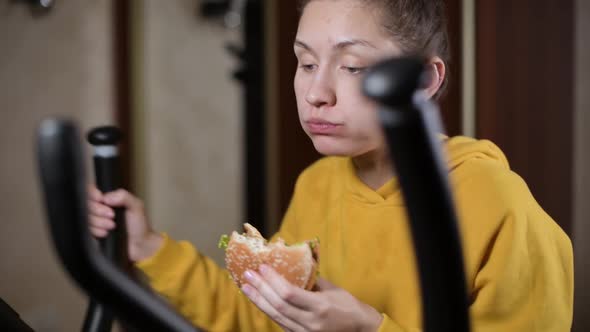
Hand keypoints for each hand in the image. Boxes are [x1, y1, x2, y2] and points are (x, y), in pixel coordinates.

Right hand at [87, 185, 162, 261]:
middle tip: (112, 216)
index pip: (90, 192)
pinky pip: (85, 230)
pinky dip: (95, 231)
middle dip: (98, 211)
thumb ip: (123, 196)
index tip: (100, 199)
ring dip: (99, 223)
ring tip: (112, 226)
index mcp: (108, 200)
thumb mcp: (136, 206)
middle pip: (85, 205)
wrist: (139, 246)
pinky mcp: (93, 234)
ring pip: (85, 218)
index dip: (92, 195)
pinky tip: (105, 233)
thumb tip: (105, 198)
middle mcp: (100, 210)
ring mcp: (95, 222)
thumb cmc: (139, 226)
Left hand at [241, 265, 382, 331]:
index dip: (273, 280)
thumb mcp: (332, 289)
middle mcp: (311, 323)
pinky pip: (280, 323)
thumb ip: (310, 280)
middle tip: (247, 274)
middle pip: (278, 305)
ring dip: (259, 300)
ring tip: (246, 287)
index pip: (289, 293)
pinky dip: (268, 310)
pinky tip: (259, 300)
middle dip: (260, 289)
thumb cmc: (347, 305)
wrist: (360, 329)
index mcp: (320, 307)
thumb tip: (291, 265)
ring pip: (276, 316)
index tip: (262, 267)